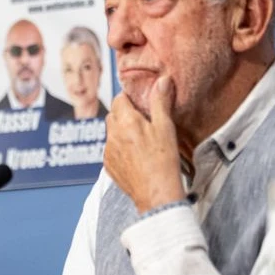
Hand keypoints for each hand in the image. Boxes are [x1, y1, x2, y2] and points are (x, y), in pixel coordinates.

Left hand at [104, 76, 184, 213]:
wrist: (156, 193)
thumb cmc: (163, 160)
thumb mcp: (165, 127)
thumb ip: (160, 102)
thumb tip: (161, 80)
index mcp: (125, 121)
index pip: (119, 99)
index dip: (129, 98)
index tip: (140, 102)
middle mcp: (112, 135)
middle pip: (113, 115)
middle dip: (125, 113)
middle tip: (143, 119)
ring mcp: (108, 151)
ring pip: (111, 133)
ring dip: (122, 131)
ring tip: (141, 139)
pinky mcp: (108, 165)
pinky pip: (111, 150)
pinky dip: (120, 148)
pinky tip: (136, 155)